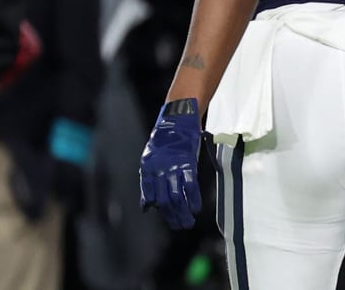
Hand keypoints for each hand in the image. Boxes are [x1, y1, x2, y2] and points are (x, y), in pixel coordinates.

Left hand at [139, 98, 202, 229]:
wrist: (178, 119)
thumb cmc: (164, 139)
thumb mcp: (150, 158)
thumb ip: (149, 181)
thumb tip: (147, 204)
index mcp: (148, 169)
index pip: (151, 196)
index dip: (159, 209)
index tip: (168, 218)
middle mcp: (159, 170)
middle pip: (165, 199)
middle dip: (172, 215)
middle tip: (180, 225)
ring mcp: (174, 167)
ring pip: (177, 196)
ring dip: (183, 211)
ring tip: (188, 222)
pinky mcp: (188, 163)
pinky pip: (190, 185)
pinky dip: (193, 198)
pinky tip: (196, 208)